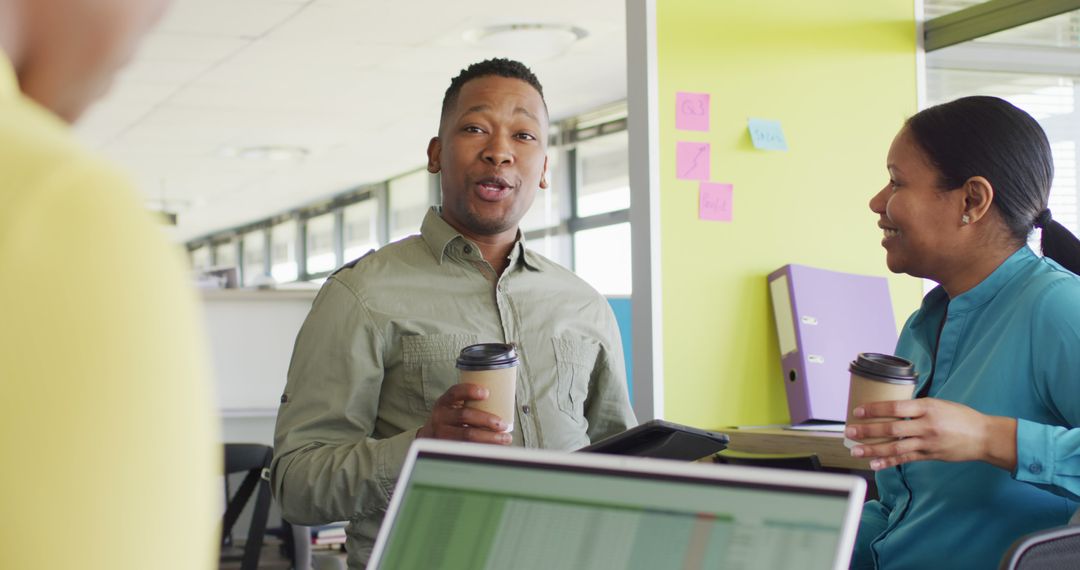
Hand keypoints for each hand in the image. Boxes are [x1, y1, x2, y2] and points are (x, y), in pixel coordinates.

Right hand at [416, 383, 511, 444]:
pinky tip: (496, 447)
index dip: (470, 391)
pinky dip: (484, 447)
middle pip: (464, 415)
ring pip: (467, 435)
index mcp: (443, 402)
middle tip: (503, 424)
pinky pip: (468, 447)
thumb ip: (470, 402)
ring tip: (505, 437)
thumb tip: (503, 398)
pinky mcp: (447, 447)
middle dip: (487, 419)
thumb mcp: (452, 406)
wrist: (430, 436)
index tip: (486, 393)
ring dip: (490, 437)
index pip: (455, 393)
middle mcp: (440, 417)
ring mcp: (442, 434)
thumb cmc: (450, 418)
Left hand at [846, 398, 1016, 471]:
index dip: (875, 409)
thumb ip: (916, 407)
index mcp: (928, 407)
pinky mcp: (930, 455)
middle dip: (868, 431)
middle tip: (849, 431)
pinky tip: (874, 464)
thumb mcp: (938, 403)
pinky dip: (888, 462)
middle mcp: (927, 425)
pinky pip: (906, 460)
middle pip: (891, 429)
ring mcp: (928, 442)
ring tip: (856, 451)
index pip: (895, 407)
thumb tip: (890, 407)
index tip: (858, 411)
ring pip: (896, 447)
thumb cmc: (960, 416)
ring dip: (873, 450)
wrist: (984, 436)